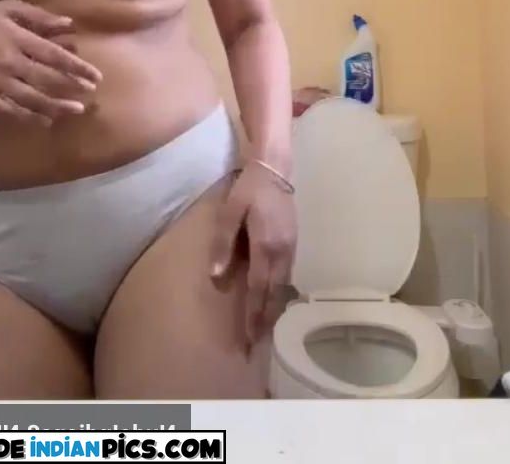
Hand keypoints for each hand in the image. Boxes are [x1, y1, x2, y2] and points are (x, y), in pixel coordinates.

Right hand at [0, 0, 102, 125]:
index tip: (95, 75)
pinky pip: (11, 111)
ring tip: (76, 110)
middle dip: (71, 86)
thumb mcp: (9, 9)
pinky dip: (30, 117)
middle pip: (46, 79)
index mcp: (17, 39)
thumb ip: (39, 16)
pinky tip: (47, 121)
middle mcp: (9, 63)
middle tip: (90, 92)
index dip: (76, 66)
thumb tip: (69, 24)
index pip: (53, 55)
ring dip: (56, 106)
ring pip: (31, 99)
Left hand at [210, 159, 296, 346]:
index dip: (253, 313)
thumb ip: (223, 243)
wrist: (275, 168)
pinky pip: (288, 274)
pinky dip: (280, 292)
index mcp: (266, 246)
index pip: (259, 288)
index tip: (248, 336)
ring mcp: (291, 247)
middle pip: (275, 293)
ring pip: (284, 286)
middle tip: (256, 342)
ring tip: (264, 327)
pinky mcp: (294, 242)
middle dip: (266, 318)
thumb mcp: (230, 212)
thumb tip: (216, 276)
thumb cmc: (249, 189)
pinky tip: (274, 299)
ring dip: (275, 307)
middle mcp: (283, 251)